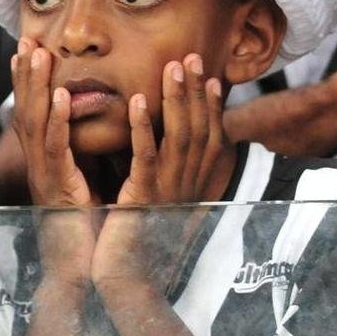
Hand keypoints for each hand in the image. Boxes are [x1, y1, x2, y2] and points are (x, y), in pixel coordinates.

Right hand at [10, 38, 96, 285]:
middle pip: (26, 113)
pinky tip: (61, 97)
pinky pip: (57, 151)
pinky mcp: (60, 191)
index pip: (33, 116)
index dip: (28, 83)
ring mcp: (45, 180)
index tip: (28, 50)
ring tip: (38, 55)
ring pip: (35, 125)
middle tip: (25, 40)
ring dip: (36, 87)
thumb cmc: (88, 236)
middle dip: (25, 75)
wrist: (81, 276)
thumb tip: (87, 139)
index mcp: (46, 167)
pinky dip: (57, 121)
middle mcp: (39, 169)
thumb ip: (82, 163)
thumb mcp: (84, 190)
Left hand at [92, 54, 224, 293]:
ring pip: (179, 137)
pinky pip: (147, 157)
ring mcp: (168, 192)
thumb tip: (169, 147)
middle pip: (200, 130)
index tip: (210, 76)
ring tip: (172, 67)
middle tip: (194, 57)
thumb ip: (166, 172)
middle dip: (197, 91)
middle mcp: (186, 186)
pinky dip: (144, 127)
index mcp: (191, 185)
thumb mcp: (158, 198)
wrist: (125, 277)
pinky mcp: (144, 198)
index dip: (211, 106)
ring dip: (176, 99)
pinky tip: (137, 100)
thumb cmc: (136, 237)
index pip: (209, 138)